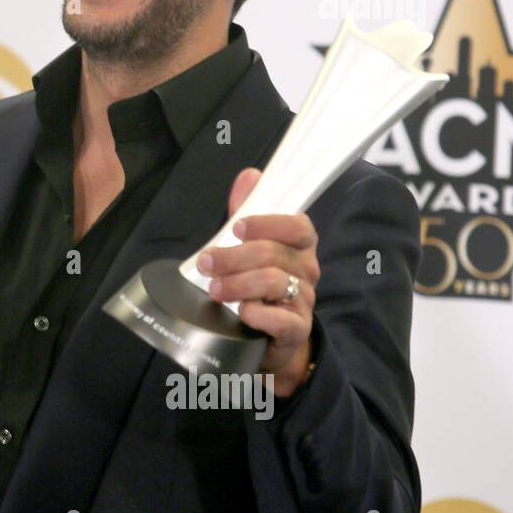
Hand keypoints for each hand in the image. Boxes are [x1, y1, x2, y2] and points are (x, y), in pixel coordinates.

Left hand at [196, 168, 319, 396]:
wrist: (269, 337)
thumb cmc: (257, 284)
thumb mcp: (249, 246)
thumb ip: (246, 211)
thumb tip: (249, 175)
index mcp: (299, 246)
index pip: (298, 226)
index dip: (268, 224)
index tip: (237, 228)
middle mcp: (306, 270)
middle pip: (273, 255)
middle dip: (233, 257)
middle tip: (205, 262)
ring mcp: (304, 300)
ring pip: (274, 283)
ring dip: (237, 284)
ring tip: (213, 289)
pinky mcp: (296, 329)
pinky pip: (282, 319)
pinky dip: (258, 313)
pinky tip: (242, 313)